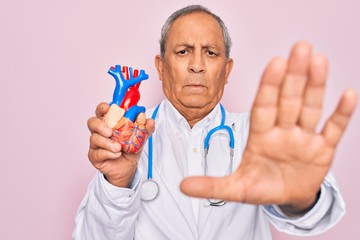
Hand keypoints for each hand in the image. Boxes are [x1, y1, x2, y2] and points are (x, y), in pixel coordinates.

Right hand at [87, 103, 154, 186]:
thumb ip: (145, 128)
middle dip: (100, 125)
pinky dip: (108, 153)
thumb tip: (149, 121)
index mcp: (109, 122)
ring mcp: (95, 144)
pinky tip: (116, 154)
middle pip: (92, 122)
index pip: (101, 111)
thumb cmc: (130, 148)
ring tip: (119, 147)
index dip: (102, 107)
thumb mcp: (140, 137)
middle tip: (111, 132)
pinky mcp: (94, 156)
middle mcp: (99, 131)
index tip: (107, 108)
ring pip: (94, 138)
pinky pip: (97, 153)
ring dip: (107, 143)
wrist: (128, 166)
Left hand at [180, 41, 356, 212]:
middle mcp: (282, 131)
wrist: (286, 198)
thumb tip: (182, 186)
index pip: (263, 106)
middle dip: (293, 76)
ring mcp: (303, 138)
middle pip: (287, 100)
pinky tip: (347, 94)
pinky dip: (340, 114)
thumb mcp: (235, 188)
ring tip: (318, 61)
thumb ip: (212, 185)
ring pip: (309, 107)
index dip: (269, 86)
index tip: (274, 63)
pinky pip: (333, 129)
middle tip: (300, 48)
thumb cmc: (261, 187)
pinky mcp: (323, 149)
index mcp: (260, 136)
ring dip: (315, 86)